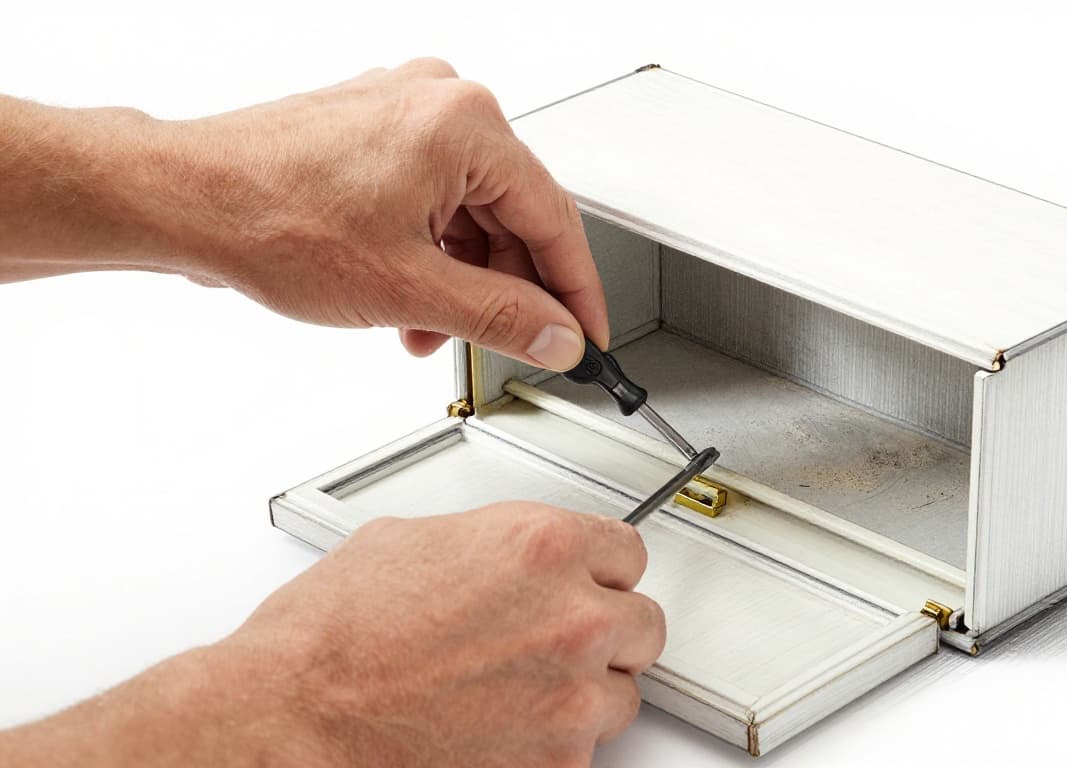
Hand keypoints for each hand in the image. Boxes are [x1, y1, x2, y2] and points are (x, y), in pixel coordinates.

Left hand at [0, 59, 607, 369]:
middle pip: (510, 215)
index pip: (555, 219)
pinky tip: (408, 300)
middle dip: (504, 291)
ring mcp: (404, 110)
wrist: (183, 199)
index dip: (576, 291)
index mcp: (467, 124)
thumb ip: (502, 319)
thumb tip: (556, 337)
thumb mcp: (410, 289)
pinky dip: (428, 253)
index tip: (585, 334)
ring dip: (460, 280)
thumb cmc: (270, 219)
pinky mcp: (373, 128)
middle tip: (507, 347)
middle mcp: (442, 102)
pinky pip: (430, 198)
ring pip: (468, 212)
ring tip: (429, 331)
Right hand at [229, 503, 664, 766]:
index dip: (601, 571)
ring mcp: (569, 698)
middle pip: (641, 624)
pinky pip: (583, 751)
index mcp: (541, 548)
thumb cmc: (330, 638)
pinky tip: (498, 728)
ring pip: (621, 694)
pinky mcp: (555, 765)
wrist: (291, 718)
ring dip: (583, 692)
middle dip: (602, 631)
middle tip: (554, 641)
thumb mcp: (412, 543)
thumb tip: (509, 557)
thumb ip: (491, 544)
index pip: (629, 553)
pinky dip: (550, 744)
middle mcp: (571, 620)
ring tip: (517, 691)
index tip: (589, 584)